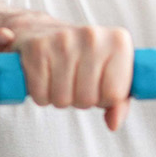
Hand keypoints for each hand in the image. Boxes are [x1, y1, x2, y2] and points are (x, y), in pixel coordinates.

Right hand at [10, 20, 136, 130]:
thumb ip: (118, 101)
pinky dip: (41, 95)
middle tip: (75, 82)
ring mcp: (63, 40)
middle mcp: (92, 36)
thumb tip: (113, 124)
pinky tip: (44, 77)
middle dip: (80, 99)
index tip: (97, 85)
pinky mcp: (37, 49)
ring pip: (63, 99)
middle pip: (88, 99)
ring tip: (59, 79)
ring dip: (60, 98)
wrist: (40, 32)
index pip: (115, 94)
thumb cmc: (81, 58)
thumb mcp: (107, 74)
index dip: (104, 99)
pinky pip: (41, 95)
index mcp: (118, 41)